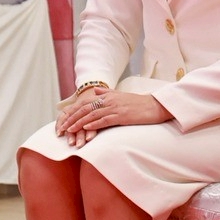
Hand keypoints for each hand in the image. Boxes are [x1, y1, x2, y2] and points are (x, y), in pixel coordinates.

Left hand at [55, 86, 173, 147]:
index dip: (73, 111)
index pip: (85, 103)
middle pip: (85, 109)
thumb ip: (106, 92)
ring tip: (70, 130)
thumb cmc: (140, 103)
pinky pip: (105, 120)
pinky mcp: (122, 116)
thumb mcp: (121, 95)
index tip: (65, 120)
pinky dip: (94, 124)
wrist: (156, 105)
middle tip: (62, 128)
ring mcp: (115, 108)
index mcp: (108, 96)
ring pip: (92, 115)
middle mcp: (109, 100)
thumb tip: (95, 90)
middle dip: (72, 118)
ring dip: (79, 123)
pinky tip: (86, 128)